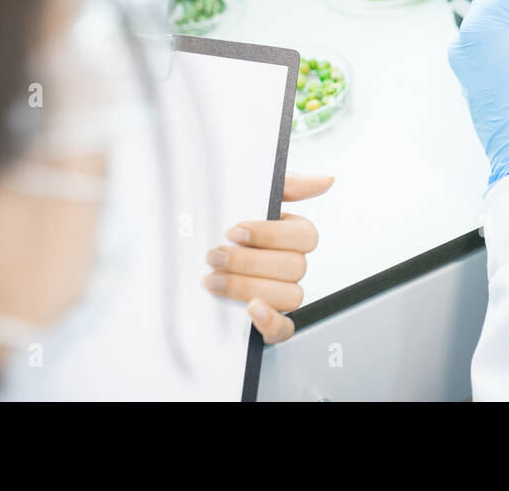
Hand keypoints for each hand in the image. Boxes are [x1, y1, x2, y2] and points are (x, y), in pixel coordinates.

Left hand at [202, 173, 333, 342]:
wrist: (181, 248)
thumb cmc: (221, 221)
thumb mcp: (249, 195)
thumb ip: (288, 185)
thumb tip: (327, 179)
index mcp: (291, 235)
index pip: (304, 236)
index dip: (270, 235)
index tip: (233, 231)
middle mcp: (291, 265)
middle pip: (294, 267)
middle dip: (248, 262)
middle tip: (214, 256)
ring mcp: (281, 294)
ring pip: (290, 295)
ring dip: (249, 287)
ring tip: (213, 279)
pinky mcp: (268, 322)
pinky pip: (284, 329)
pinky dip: (271, 321)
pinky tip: (252, 309)